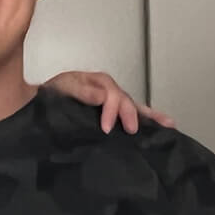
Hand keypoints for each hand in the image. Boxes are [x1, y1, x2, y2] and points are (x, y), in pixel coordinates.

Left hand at [39, 71, 174, 133]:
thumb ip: (82, 91)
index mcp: (100, 83)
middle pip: (127, 101)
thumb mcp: (64, 87)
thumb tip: (103, 97)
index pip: (112, 96)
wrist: (45, 101)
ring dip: (152, 116)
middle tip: (131, 131)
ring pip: (136, 108)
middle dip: (131, 115)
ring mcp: (115, 102)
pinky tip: (161, 127)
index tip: (105, 128)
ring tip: (169, 124)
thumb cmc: (54, 93)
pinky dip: (147, 120)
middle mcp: (111, 91)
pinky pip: (133, 115)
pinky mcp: (114, 114)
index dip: (111, 111)